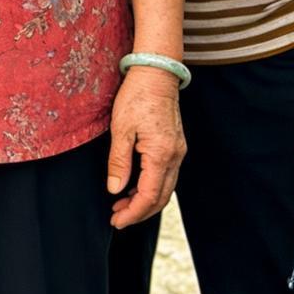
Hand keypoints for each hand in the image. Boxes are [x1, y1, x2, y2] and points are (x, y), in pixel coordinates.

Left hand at [106, 65, 185, 228]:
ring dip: (145, 201)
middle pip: (161, 197)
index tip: (116, 221)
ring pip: (165, 188)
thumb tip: (115, 190)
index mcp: (161, 154)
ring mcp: (178, 151)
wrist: (157, 73)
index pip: (149, 196)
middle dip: (139, 212)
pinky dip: (151, 187)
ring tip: (121, 205)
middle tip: (117, 218)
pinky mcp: (176, 145)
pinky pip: (166, 175)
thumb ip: (119, 161)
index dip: (133, 213)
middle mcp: (175, 156)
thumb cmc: (137, 96)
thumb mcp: (121, 128)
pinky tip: (135, 186)